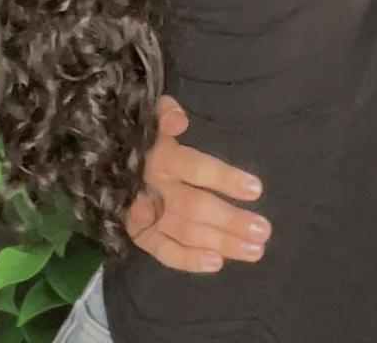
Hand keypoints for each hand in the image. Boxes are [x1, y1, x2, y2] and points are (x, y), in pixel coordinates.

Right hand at [124, 96, 271, 272]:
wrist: (112, 160)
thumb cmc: (149, 137)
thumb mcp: (154, 116)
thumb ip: (166, 113)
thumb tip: (179, 119)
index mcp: (161, 155)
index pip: (195, 167)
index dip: (224, 179)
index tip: (256, 190)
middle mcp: (153, 187)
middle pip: (195, 206)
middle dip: (230, 220)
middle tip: (263, 230)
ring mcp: (147, 214)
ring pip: (186, 232)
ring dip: (221, 243)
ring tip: (255, 250)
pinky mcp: (141, 234)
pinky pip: (165, 252)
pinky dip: (189, 260)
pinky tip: (217, 263)